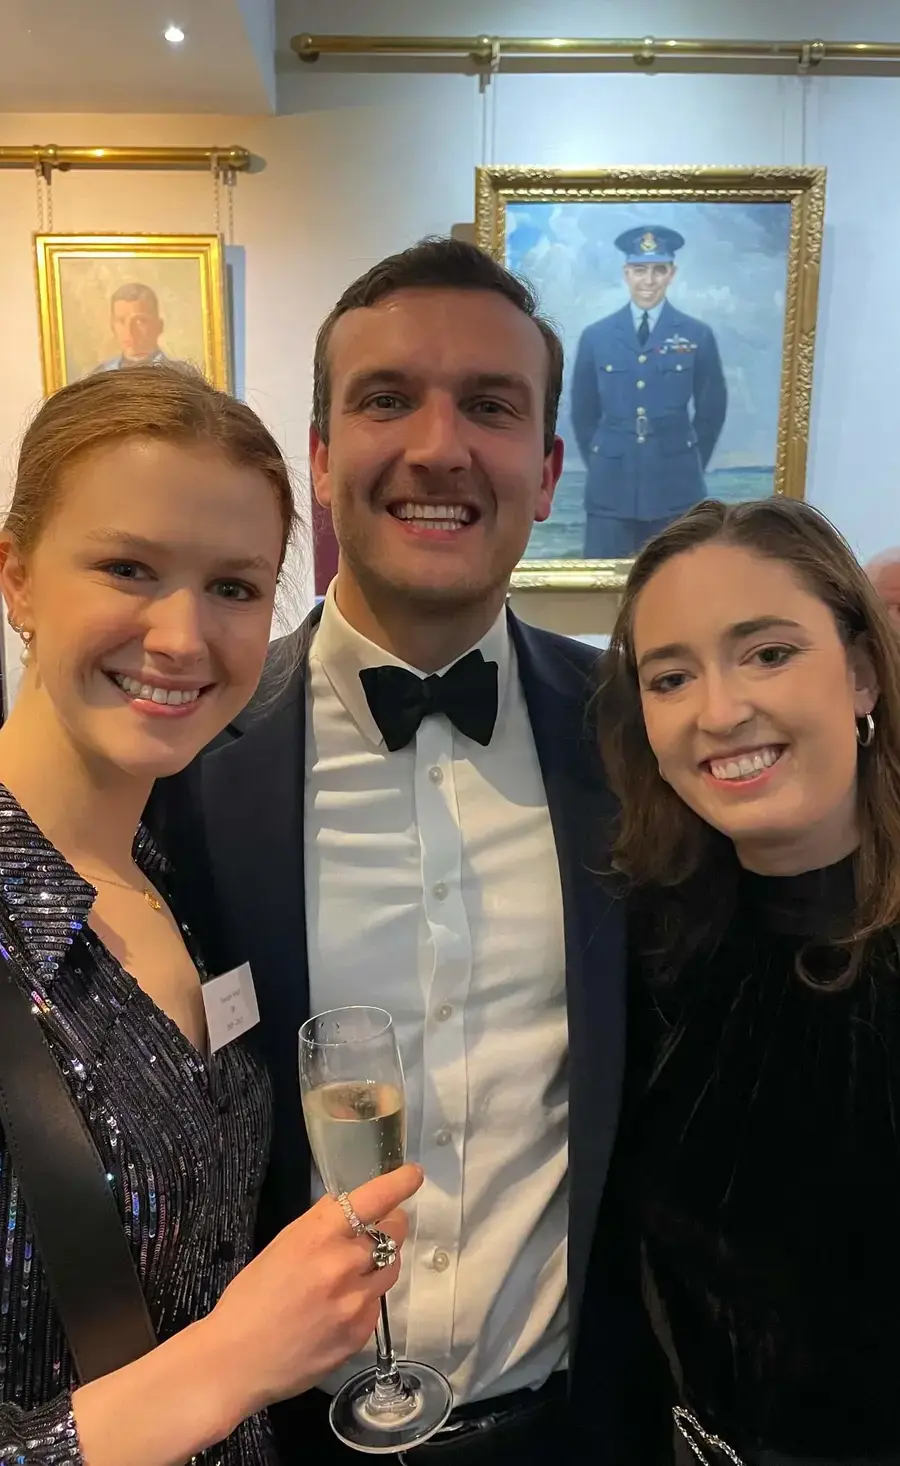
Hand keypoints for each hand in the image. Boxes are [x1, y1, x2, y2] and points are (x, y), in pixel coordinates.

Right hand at [203, 1164, 422, 1422]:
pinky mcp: (361, 1332)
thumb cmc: (250, 1298)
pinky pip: (376, 1304)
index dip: (398, 1183)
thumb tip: (347, 1204)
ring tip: (354, 1271)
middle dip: (390, 1225)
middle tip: (379, 1228)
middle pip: (393, 1232)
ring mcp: (356, 1301)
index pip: (373, 1198)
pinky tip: (339, 1308)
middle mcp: (344, 1263)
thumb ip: (318, 1224)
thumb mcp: (281, 1246)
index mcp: (318, 1234)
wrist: (236, 1360)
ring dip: (380, 1262)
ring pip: (391, 1268)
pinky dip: (366, 1299)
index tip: (413, 1174)